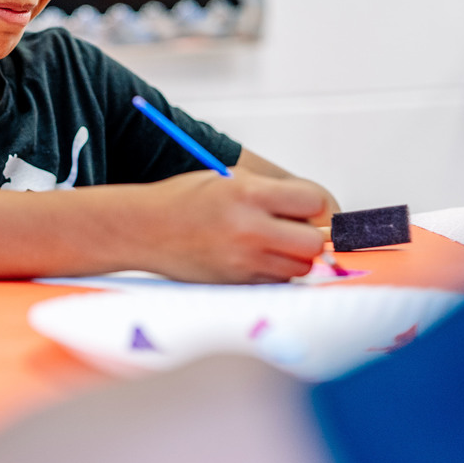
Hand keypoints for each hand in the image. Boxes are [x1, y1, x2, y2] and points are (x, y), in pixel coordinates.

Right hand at [141, 169, 327, 283]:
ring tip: (269, 243)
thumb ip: (274, 194)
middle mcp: (249, 229)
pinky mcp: (237, 282)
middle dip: (309, 236)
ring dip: (293, 257)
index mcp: (249, 193)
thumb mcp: (231, 179)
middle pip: (313, 243)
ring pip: (299, 268)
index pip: (314, 202)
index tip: (306, 209)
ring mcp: (243, 261)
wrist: (145, 228)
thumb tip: (318, 214)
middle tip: (293, 229)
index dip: (313, 206)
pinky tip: (252, 258)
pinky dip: (274, 272)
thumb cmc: (186, 200)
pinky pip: (276, 282)